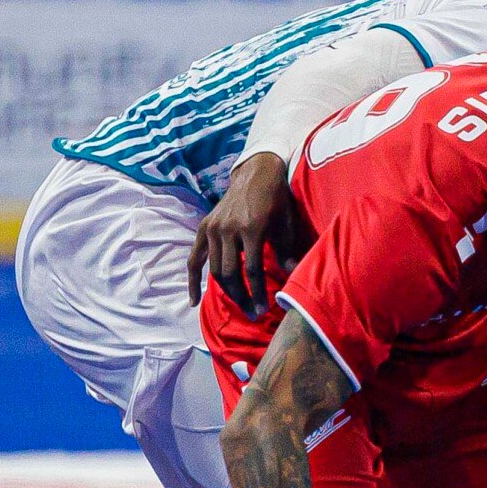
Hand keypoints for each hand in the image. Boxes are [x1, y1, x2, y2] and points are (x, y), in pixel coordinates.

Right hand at [189, 152, 301, 314]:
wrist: (256, 174)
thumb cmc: (276, 201)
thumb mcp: (286, 225)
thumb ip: (287, 253)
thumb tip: (293, 280)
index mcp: (250, 229)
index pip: (251, 270)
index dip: (257, 293)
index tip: (263, 310)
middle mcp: (228, 229)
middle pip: (229, 273)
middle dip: (242, 297)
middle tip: (253, 313)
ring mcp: (213, 228)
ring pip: (214, 269)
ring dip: (227, 291)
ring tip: (241, 306)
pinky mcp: (204, 227)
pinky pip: (194, 259)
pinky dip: (193, 280)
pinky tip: (194, 300)